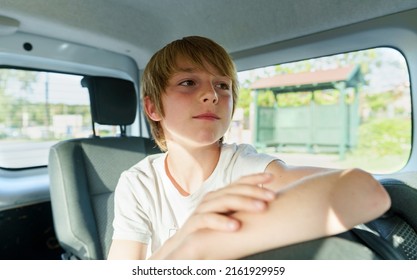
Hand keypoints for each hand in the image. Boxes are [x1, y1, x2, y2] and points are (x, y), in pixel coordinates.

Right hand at [150, 172, 275, 258]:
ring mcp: (202, 209)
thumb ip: (242, 211)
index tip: (272, 177)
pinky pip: (207, 219)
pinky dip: (221, 222)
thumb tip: (267, 206)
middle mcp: (212, 198)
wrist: (183, 246)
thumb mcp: (228, 218)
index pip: (239, 182)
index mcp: (221, 195)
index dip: (255, 178)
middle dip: (255, 191)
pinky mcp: (193, 223)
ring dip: (244, 203)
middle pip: (234, 189)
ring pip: (224, 201)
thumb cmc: (211, 232)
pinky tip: (236, 226)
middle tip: (273, 196)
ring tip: (262, 208)